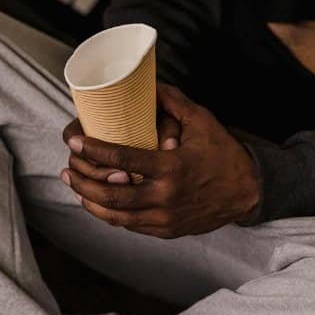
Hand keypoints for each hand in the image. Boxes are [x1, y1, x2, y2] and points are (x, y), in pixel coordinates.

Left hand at [60, 84, 260, 237]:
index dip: (95, 150)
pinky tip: (97, 202)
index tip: (75, 141)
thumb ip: (173, 102)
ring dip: (89, 200)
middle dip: (82, 181)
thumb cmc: (223, 154)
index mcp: (171, 167)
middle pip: (110, 194)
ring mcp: (164, 218)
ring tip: (75, 186)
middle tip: (67, 168)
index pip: (123, 159)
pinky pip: (129, 225)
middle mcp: (165, 196)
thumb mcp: (202, 121)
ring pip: (115, 215)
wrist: (247, 192)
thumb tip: (146, 84)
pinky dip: (109, 214)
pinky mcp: (165, 230)